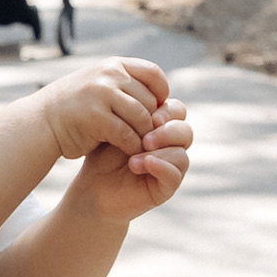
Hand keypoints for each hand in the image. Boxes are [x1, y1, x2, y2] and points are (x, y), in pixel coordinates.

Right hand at [35, 55, 168, 170]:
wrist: (42, 122)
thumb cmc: (76, 107)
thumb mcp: (100, 84)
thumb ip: (125, 85)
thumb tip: (162, 97)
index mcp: (113, 65)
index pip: (153, 73)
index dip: (161, 92)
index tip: (158, 109)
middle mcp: (109, 75)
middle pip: (150, 100)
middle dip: (152, 121)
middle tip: (149, 135)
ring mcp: (101, 94)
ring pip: (142, 118)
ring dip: (144, 136)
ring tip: (140, 145)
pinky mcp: (96, 118)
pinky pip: (127, 134)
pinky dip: (132, 146)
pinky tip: (128, 152)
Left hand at [68, 103, 192, 223]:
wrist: (92, 184)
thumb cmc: (102, 152)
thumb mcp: (115, 124)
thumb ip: (133, 109)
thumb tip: (145, 89)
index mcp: (161, 126)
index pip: (176, 110)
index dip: (166, 109)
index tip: (145, 111)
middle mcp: (170, 145)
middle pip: (185, 130)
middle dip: (167, 130)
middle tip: (145, 137)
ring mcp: (170, 166)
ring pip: (182, 152)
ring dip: (159, 151)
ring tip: (133, 157)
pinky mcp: (167, 187)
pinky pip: (175, 175)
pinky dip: (160, 167)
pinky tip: (139, 165)